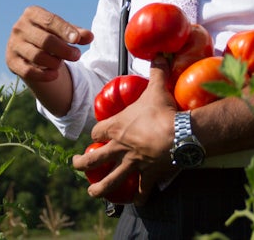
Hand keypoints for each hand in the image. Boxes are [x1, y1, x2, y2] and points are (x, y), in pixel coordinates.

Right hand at [6, 5, 92, 81]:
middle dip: (64, 50)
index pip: (50, 21)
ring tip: (62, 63)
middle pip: (45, 40)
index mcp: (32, 14)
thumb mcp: (64, 32)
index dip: (65, 30)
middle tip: (77, 55)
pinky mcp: (11, 61)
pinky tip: (55, 75)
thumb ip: (77, 33)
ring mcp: (13, 45)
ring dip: (55, 62)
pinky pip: (28, 71)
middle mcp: (19, 27)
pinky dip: (44, 75)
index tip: (77, 39)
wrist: (30, 50)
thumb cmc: (50, 36)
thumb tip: (89, 36)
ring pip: (37, 56)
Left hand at [73, 58, 177, 203]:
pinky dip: (140, 196)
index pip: (97, 131)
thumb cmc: (162, 110)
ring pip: (111, 179)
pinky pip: (142, 189)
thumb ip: (156, 70)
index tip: (95, 136)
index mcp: (117, 126)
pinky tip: (138, 201)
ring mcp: (132, 163)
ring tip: (92, 192)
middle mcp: (120, 147)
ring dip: (100, 187)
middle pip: (95, 158)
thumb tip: (160, 53)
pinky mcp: (147, 174)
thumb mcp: (157, 87)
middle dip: (83, 163)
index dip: (95, 134)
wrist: (178, 134)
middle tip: (76, 165)